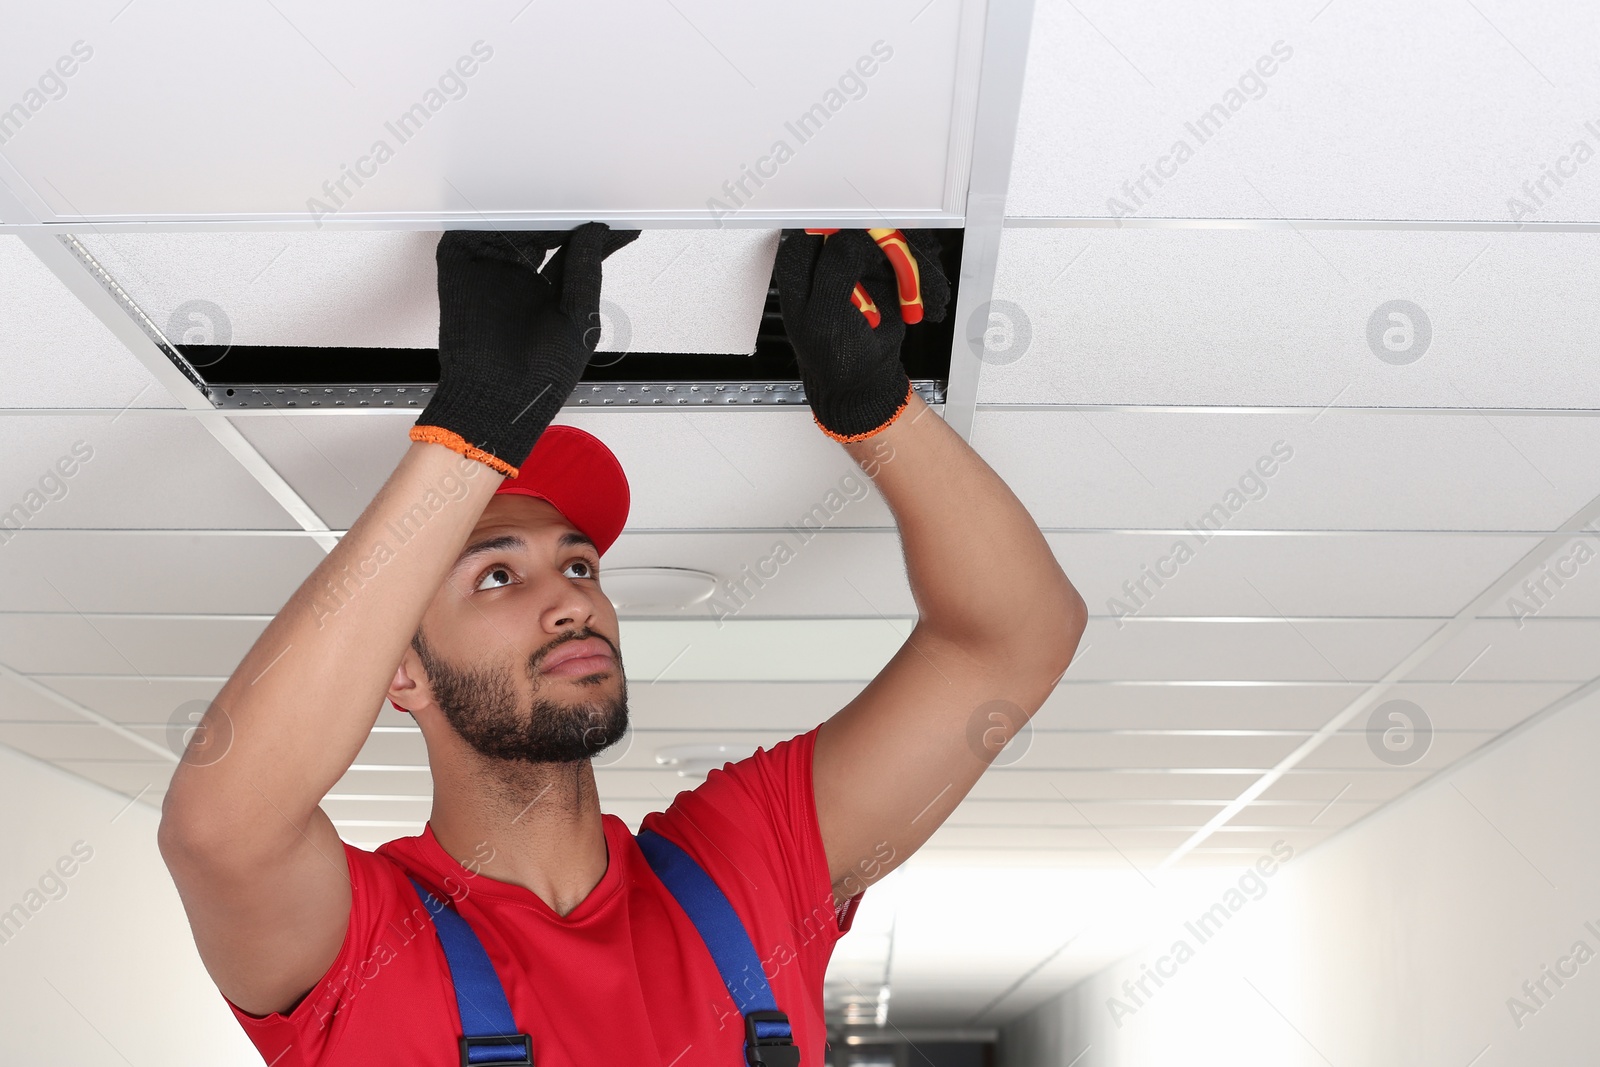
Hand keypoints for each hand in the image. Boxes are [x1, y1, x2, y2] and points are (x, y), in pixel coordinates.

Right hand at [412, 223, 639, 474]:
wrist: (499, 399)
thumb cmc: (541, 374)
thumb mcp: (579, 318)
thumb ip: (586, 272)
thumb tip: (598, 232)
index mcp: (551, 291)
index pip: (571, 249)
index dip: (591, 231)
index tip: (615, 214)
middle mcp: (521, 276)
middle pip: (540, 230)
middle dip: (561, 213)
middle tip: (582, 194)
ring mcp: (491, 269)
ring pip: (509, 225)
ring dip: (528, 210)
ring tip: (554, 198)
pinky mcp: (461, 266)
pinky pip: (472, 229)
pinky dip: (490, 214)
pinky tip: (514, 207)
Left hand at [773, 228, 949, 441]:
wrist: (860, 380)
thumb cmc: (831, 358)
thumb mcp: (825, 320)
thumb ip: (833, 274)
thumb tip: (847, 236)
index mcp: (800, 263)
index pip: (827, 225)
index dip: (855, 227)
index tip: (883, 234)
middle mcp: (827, 255)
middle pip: (864, 228)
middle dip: (897, 248)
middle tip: (916, 269)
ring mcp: (855, 259)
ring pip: (892, 241)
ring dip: (918, 268)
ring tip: (933, 296)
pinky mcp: (880, 267)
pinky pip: (907, 260)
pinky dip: (924, 280)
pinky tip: (933, 301)